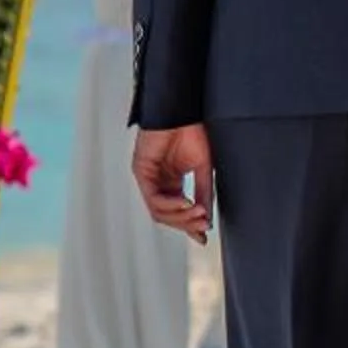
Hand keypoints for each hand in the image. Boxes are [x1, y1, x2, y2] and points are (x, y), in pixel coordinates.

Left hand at [132, 125, 216, 243]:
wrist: (184, 109)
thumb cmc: (193, 131)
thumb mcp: (204, 168)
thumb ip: (203, 193)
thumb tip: (206, 219)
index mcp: (172, 181)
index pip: (178, 211)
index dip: (190, 226)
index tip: (203, 238)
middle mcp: (158, 182)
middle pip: (167, 215)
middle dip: (186, 223)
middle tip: (203, 225)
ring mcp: (148, 177)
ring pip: (159, 211)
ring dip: (180, 216)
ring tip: (198, 214)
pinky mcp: (141, 171)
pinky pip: (154, 198)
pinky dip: (171, 204)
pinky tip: (186, 202)